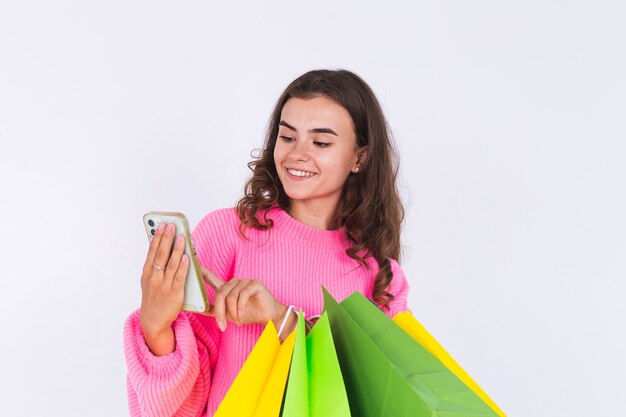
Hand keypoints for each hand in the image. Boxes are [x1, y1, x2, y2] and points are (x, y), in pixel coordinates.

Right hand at [139, 222, 188, 353]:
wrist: (153, 320)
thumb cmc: (153, 296)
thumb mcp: (148, 279)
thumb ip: (155, 265)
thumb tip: (162, 245)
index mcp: (147, 272)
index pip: (152, 251)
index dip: (157, 237)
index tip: (162, 225)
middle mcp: (154, 277)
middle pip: (161, 254)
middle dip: (166, 239)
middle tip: (172, 226)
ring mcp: (164, 285)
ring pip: (171, 264)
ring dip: (177, 249)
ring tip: (182, 237)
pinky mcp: (174, 293)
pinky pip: (179, 277)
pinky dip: (183, 267)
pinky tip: (186, 257)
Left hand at [201, 267, 286, 332]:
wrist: (268, 317)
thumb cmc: (249, 314)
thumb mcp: (228, 314)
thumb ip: (214, 310)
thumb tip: (197, 310)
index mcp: (227, 288)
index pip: (211, 277)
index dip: (201, 272)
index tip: (192, 264)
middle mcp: (235, 282)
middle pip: (220, 293)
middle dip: (220, 312)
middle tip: (222, 325)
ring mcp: (245, 281)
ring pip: (231, 296)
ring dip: (232, 312)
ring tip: (237, 321)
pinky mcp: (255, 284)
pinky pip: (242, 295)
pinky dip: (240, 308)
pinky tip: (242, 316)